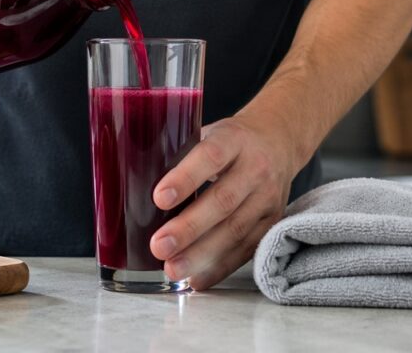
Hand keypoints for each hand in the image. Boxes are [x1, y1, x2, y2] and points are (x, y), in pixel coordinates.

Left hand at [150, 111, 302, 289]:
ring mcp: (267, 197)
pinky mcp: (272, 221)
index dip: (185, 177)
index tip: (159, 198)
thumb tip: (133, 184)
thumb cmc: (230, 141)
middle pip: (223, 201)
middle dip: (189, 228)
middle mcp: (255, 168)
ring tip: (172, 269)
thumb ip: (180, 154)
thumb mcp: (208, 133)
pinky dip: (220, 267)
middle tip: (159, 246)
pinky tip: (196, 278)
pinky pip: (246, 249)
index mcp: (234, 139)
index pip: (211, 156)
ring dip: (201, 254)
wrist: (278, 141)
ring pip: (235, 230)